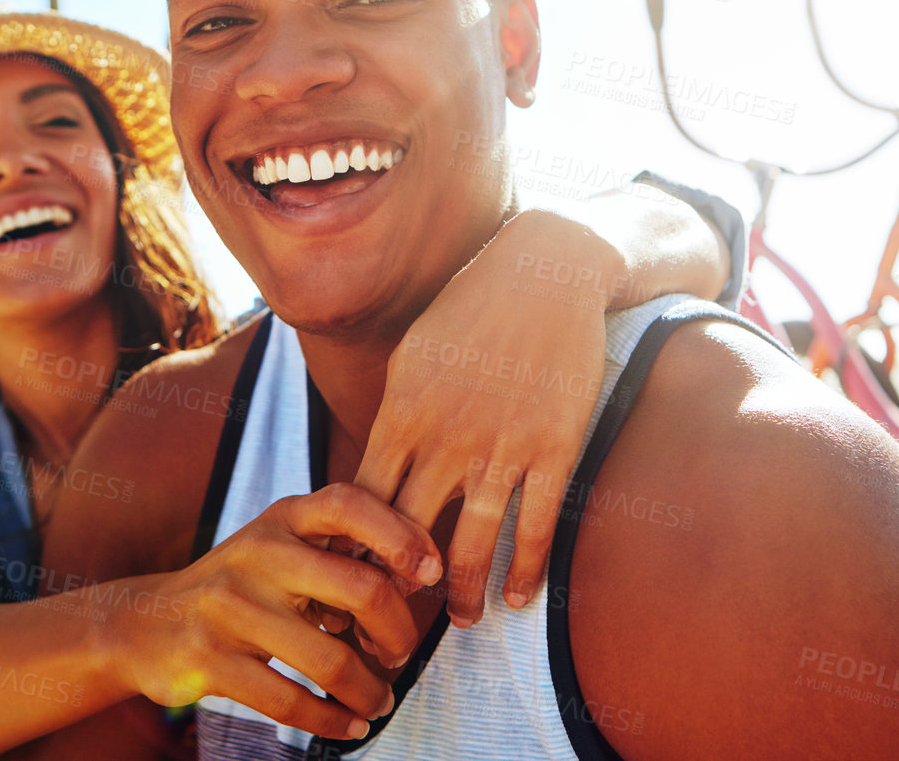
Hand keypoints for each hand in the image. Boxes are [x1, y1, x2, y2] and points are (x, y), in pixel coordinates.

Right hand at [102, 483, 440, 739]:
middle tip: (401, 651)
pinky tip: (347, 723)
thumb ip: (338, 551)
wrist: (144, 622)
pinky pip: (289, 700)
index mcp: (284, 517)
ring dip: (368, 688)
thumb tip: (415, 578)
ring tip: (380, 698)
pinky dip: (330, 719)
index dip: (402, 534)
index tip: (429, 572)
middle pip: (360, 588)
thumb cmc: (237, 585)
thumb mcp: (280, 547)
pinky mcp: (211, 660)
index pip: (351, 504)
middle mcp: (258, 553)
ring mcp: (231, 607)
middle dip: (398, 631)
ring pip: (329, 658)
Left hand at [356, 209, 614, 627]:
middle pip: (407, 537)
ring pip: (471, 545)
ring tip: (459, 622)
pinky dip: (526, 569)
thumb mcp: (413, 354)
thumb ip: (394, 414)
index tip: (345, 586)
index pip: (362, 504)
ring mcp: (501, 447)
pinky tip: (518, 596)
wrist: (546, 272)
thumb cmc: (472, 308)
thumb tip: (374, 470)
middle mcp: (445, 438)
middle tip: (387, 627)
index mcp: (402, 414)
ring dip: (462, 595)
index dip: (351, 553)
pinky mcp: (553, 448)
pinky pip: (536, 526)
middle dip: (393, 591)